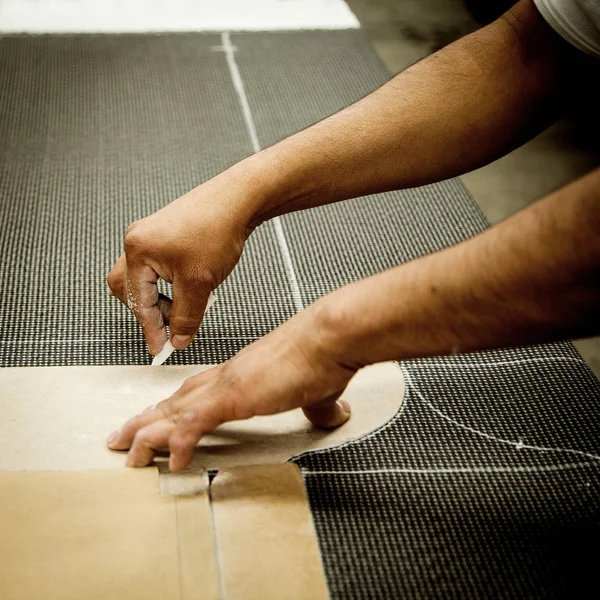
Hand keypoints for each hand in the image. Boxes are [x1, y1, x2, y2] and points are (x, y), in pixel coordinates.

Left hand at [106, 303, 354, 470]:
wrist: (329, 336)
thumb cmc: (324, 356)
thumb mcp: (319, 391)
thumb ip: (320, 406)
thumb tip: (335, 413)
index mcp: (242, 374)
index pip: (198, 391)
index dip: (174, 407)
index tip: (159, 418)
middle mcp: (227, 377)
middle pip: (175, 400)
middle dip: (146, 420)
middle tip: (123, 437)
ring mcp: (228, 385)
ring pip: (175, 411)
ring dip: (148, 434)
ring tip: (128, 455)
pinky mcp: (235, 396)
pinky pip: (196, 424)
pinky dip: (180, 443)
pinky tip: (171, 464)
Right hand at [107, 170, 257, 354]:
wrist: (238, 200)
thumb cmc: (217, 230)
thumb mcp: (200, 283)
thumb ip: (185, 317)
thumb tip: (177, 339)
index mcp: (138, 250)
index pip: (138, 301)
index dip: (151, 328)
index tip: (160, 348)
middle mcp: (138, 240)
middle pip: (129, 288)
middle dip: (148, 311)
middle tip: (171, 326)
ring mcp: (150, 235)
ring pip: (143, 278)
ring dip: (160, 297)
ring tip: (186, 304)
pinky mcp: (165, 234)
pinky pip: (156, 267)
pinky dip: (168, 284)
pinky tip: (189, 288)